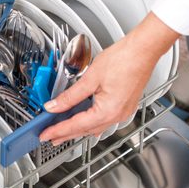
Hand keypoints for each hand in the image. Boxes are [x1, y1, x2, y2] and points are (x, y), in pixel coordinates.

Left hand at [39, 13, 179, 144]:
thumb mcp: (90, 78)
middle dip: (66, 134)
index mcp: (108, 112)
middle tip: (49, 137)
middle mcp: (117, 116)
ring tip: (62, 131)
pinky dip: (89, 122)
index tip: (46, 134)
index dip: (58, 131)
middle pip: (85, 130)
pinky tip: (84, 122)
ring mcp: (122, 112)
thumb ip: (70, 95)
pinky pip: (103, 120)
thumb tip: (54, 105)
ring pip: (94, 126)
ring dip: (77, 129)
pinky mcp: (124, 105)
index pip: (76, 125)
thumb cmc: (123, 60)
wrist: (143, 50)